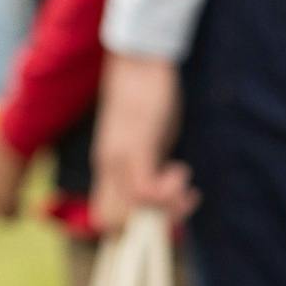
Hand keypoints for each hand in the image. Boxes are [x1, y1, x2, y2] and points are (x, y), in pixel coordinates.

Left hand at [90, 51, 197, 231]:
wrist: (139, 58)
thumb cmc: (146, 96)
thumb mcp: (146, 140)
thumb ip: (149, 165)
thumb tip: (164, 192)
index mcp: (107, 165)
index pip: (101, 216)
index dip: (131, 226)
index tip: (161, 212)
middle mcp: (106, 164)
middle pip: (109, 222)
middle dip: (147, 227)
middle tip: (177, 204)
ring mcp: (118, 156)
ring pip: (127, 212)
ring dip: (164, 211)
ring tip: (184, 187)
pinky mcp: (136, 145)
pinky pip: (144, 189)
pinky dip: (167, 193)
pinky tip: (182, 171)